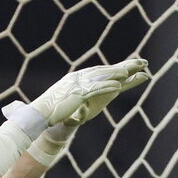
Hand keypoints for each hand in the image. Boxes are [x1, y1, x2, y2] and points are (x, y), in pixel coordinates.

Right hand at [30, 58, 148, 125]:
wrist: (38, 114)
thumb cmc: (48, 111)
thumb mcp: (64, 103)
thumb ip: (73, 100)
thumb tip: (78, 103)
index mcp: (74, 79)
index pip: (97, 72)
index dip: (112, 69)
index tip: (126, 67)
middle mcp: (76, 78)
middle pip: (103, 70)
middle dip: (122, 66)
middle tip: (139, 63)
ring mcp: (77, 85)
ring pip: (101, 77)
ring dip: (116, 74)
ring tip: (131, 72)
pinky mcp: (77, 94)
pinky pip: (96, 89)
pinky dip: (107, 86)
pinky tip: (118, 85)